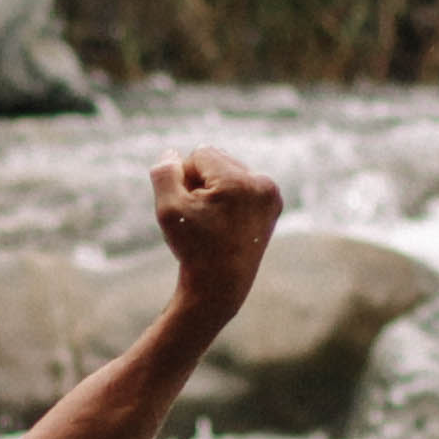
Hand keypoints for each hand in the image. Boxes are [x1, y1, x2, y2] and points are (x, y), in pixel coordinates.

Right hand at [147, 150, 280, 314]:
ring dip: (215, 189)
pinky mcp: (273, 205)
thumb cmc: (192, 249)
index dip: (185, 177)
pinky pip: (243, 184)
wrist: (220, 286)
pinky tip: (224, 221)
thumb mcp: (168, 209)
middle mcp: (262, 184)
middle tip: (199, 216)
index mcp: (239, 182)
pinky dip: (229, 197)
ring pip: (230, 171)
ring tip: (212, 220)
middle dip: (201, 182)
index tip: (187, 207)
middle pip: (218, 159)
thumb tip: (172, 153)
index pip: (201, 153)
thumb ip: (165, 174)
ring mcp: (271, 195)